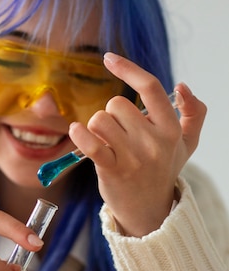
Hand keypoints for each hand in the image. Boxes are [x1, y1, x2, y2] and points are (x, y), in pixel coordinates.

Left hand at [69, 53, 206, 236]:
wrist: (149, 212)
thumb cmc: (162, 171)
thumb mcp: (187, 144)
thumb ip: (194, 114)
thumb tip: (183, 86)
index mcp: (171, 130)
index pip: (150, 88)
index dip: (127, 69)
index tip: (108, 58)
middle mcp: (154, 142)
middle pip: (116, 104)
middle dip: (111, 115)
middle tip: (118, 135)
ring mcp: (133, 158)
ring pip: (100, 120)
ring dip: (96, 128)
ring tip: (104, 142)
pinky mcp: (112, 171)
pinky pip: (90, 144)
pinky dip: (79, 134)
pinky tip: (76, 131)